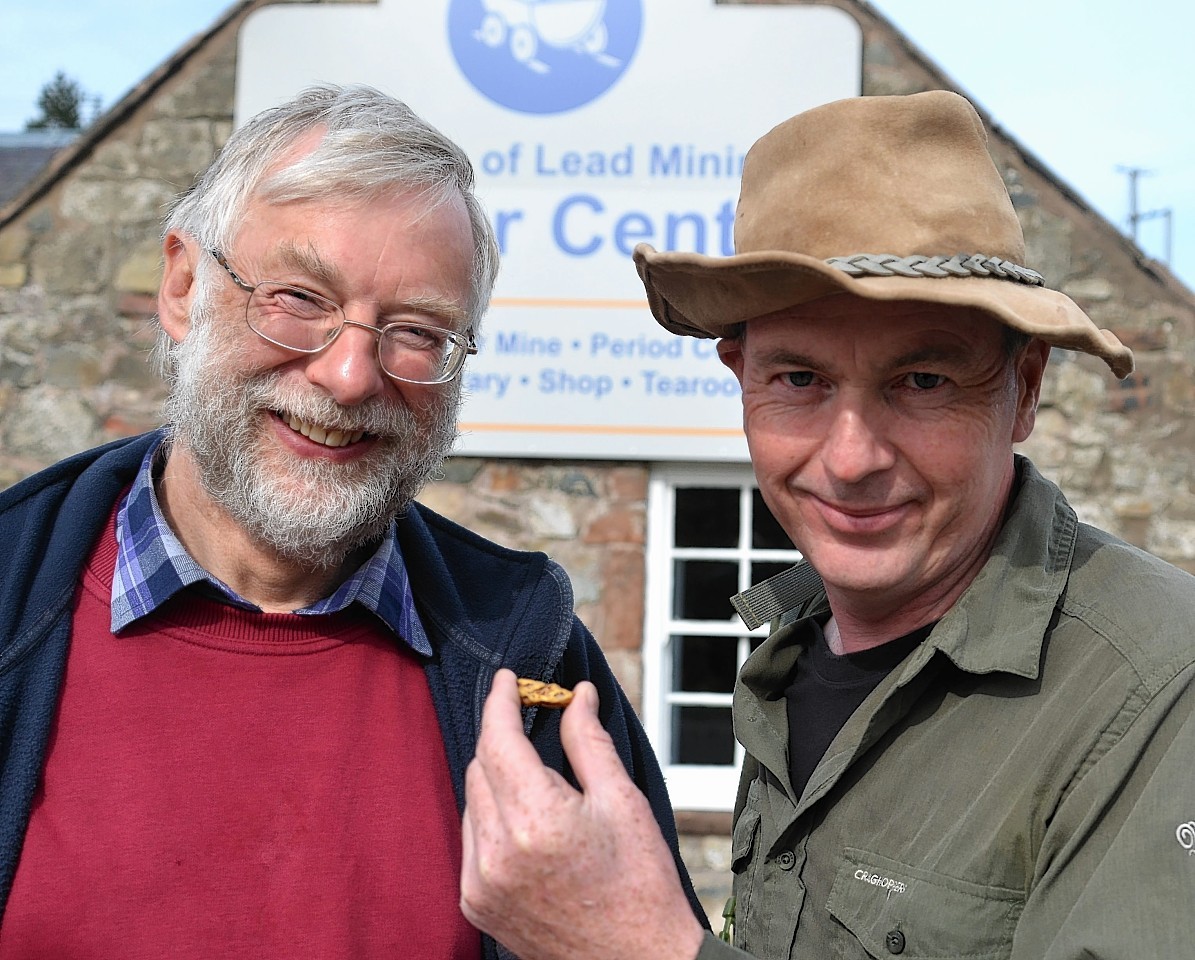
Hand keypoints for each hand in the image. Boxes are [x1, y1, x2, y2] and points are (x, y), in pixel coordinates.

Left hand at [461, 669, 705, 959]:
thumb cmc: (640, 884)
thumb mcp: (622, 801)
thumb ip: (588, 741)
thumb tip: (576, 694)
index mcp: (537, 820)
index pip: (498, 739)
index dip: (499, 701)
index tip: (506, 679)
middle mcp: (497, 852)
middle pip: (481, 765)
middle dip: (503, 737)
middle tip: (534, 723)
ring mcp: (480, 882)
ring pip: (473, 800)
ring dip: (497, 778)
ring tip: (539, 782)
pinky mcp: (476, 904)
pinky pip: (471, 838)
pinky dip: (491, 817)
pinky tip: (526, 821)